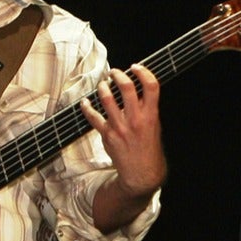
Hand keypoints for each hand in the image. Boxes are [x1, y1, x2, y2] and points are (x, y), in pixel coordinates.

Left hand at [82, 64, 165, 229]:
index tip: (136, 66)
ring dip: (103, 87)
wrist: (142, 174)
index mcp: (151, 116)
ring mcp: (120, 127)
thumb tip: (137, 90)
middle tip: (114, 72)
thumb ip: (147, 109)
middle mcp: (135, 119)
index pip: (151, 85)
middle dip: (118, 74)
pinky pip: (93, 117)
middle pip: (126, 87)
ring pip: (107, 98)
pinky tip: (85, 102)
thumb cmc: (149, 149)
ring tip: (103, 85)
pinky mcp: (107, 135)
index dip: (143, 71)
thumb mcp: (155, 127)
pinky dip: (87, 107)